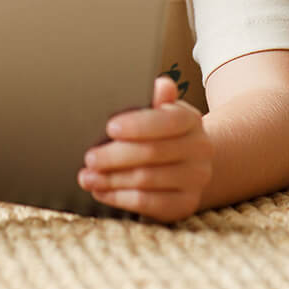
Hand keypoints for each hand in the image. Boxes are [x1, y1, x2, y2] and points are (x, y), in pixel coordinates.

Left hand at [80, 76, 211, 222]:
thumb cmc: (162, 132)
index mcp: (191, 120)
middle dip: (115, 156)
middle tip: (89, 157)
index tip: (110, 128)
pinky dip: (120, 198)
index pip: (167, 121)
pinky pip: (149, 204)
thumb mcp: (158, 111)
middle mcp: (200, 149)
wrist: (188, 161)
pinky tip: (101, 192)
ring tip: (87, 176)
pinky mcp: (186, 204)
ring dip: (112, 179)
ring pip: (147, 180)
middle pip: (153, 152)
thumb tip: (161, 84)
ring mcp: (196, 179)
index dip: (138, 125)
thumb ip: (155, 100)